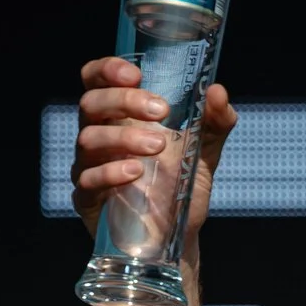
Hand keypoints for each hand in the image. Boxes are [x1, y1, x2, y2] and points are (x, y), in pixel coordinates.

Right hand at [71, 56, 236, 253]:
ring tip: (159, 145)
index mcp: (118, 116)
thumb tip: (217, 92)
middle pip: (91, 104)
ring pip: (88, 140)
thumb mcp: (205, 149)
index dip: (106, 69)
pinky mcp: (88, 198)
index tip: (135, 74)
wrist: (179, 235)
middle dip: (123, 101)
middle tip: (160, 110)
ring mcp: (89, 166)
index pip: (95, 80)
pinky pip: (88, 180)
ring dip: (123, 137)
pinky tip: (136, 173)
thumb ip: (215, 121)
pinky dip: (111, 173)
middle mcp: (98, 135)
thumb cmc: (182, 183)